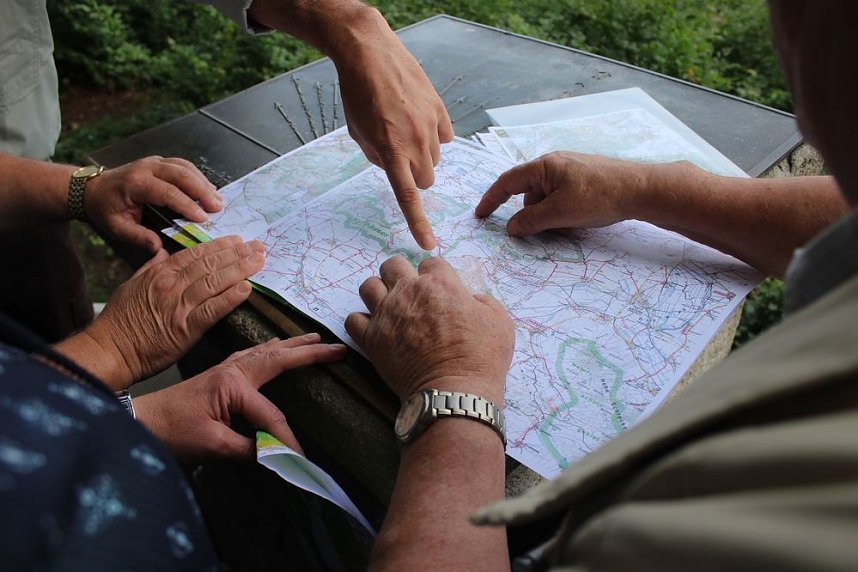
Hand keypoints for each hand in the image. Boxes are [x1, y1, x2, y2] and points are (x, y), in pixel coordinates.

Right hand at [81, 236, 264, 386]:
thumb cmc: (119, 321)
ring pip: (214, 282)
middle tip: (258, 246)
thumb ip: (150, 267)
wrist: (109, 350)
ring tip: (258, 261)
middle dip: (237, 253)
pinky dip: (230, 298)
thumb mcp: (132, 285)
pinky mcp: (185, 329)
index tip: (237, 239)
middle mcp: (171, 286)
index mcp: (160, 273)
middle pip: (210, 264)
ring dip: (240, 270)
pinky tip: (246, 289)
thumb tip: (162, 252)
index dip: (219, 245)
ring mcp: (179, 306)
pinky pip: (212, 309)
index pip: (195, 253)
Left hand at [85, 156, 223, 252]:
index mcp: (136, 183)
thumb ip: (138, 237)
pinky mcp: (160, 162)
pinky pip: (183, 165)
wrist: (92, 188)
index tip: (203, 218)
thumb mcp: (117, 227)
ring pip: (185, 167)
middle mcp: (146, 167)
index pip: (167, 192)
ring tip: (218, 199)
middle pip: (181, 174)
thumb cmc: (105, 208)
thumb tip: (158, 248)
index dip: (187, 205)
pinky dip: (198, 176)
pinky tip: (208, 189)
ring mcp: (154, 162)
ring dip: (203, 183)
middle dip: (202, 191)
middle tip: (218, 207)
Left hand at [134, 335, 346, 461]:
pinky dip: (272, 348)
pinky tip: (277, 346)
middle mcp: (233, 369)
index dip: (287, 439)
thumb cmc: (171, 432)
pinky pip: (254, 353)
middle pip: (280, 358)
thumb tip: (278, 456)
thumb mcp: (211, 445)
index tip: (300, 460)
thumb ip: (248, 449)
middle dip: (311, 353)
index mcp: (233, 384)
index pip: (272, 414)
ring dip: (294, 344)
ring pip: (268, 350)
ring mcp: (226, 367)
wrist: (139, 422)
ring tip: (316, 338)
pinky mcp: (219, 372)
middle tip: (338, 349)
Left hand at [332, 10, 453, 249]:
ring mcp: (430, 124)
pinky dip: (434, 135)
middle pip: (427, 179)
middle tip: (398, 159)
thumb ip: (377, 157)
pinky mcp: (440, 109)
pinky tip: (417, 118)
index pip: (408, 197)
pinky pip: (445, 136)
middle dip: (415, 176)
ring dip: (423, 155)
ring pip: (436, 158)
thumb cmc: (357, 95)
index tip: (428, 243)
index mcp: (390, 151)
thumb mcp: (358, 133)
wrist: (369, 53)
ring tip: (403, 130)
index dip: (418, 223)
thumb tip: (396, 170)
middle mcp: (415, 141)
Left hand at [345, 256, 513, 403]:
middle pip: (392, 265)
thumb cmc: (482, 358)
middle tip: (408, 292)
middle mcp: (409, 292)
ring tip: (388, 306)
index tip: (439, 289)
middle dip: (400, 274)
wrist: (454, 392)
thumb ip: (485, 302)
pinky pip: (353, 319)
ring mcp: (387, 314)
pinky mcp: (372, 339)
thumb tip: (473, 299)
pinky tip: (373, 329)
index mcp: (440, 284)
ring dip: (378, 292)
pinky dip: (361, 322)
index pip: (430, 263)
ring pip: (368, 286)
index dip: (435, 275)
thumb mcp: (500, 322)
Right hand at [475, 151, 662, 235]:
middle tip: (540, 232)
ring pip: (547, 198)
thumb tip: (510, 228)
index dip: (491, 199)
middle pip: (529, 193)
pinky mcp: (585, 179)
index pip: (507, 182)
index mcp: (544, 166)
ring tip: (569, 226)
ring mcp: (571, 170)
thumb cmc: (599, 197)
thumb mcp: (560, 213)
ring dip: (550, 215)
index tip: (480, 214)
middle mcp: (555, 163)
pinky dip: (563, 211)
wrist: (642, 189)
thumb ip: (530, 221)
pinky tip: (580, 220)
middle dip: (531, 215)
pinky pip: (563, 197)